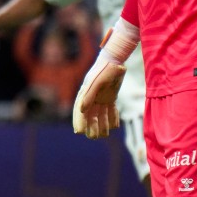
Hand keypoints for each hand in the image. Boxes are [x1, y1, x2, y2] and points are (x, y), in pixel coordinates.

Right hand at [72, 18, 137, 138]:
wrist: (117, 60)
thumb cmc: (105, 69)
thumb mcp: (97, 82)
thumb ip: (89, 96)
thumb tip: (82, 110)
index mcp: (85, 92)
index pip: (80, 109)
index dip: (79, 120)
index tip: (79, 131)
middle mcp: (92, 96)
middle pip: (90, 114)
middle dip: (91, 126)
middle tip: (93, 137)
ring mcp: (101, 96)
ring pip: (101, 114)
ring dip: (102, 124)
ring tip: (104, 135)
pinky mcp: (111, 96)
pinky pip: (110, 110)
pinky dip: (112, 117)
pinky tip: (114, 126)